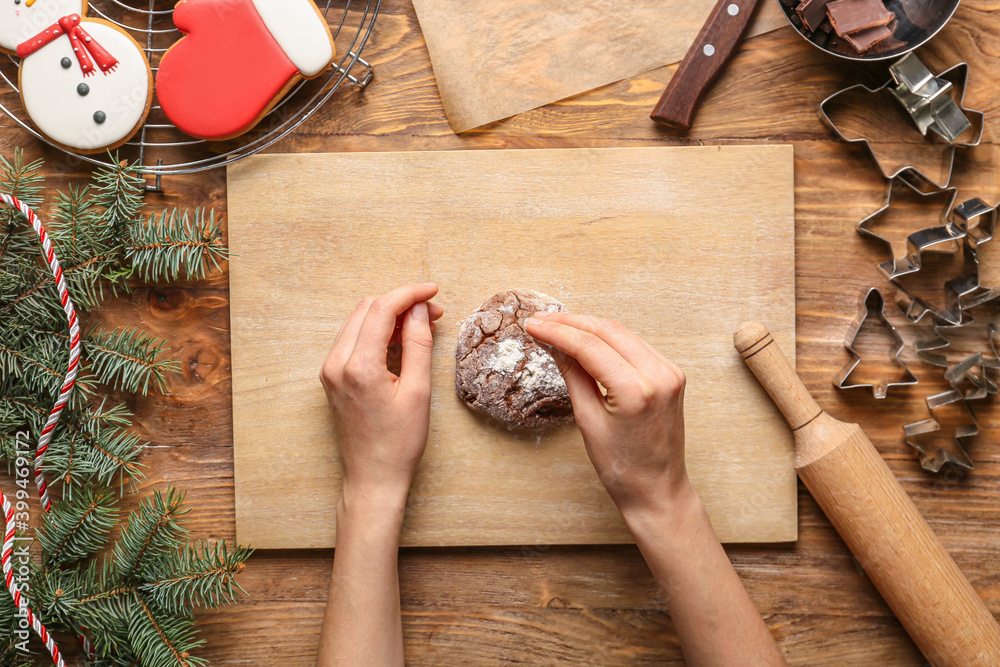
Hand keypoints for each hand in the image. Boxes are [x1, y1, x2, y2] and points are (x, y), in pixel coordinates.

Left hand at [320, 283, 443, 505]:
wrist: (373, 477)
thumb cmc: (399, 442)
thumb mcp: (418, 391)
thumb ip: (418, 344)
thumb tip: (420, 310)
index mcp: (359, 366)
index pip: (382, 309)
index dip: (410, 294)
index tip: (433, 292)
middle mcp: (336, 363)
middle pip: (367, 308)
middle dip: (400, 302)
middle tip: (433, 312)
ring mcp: (330, 370)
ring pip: (358, 320)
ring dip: (388, 315)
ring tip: (421, 325)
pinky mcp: (331, 376)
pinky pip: (352, 338)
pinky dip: (377, 330)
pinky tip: (400, 339)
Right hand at [524, 312, 687, 517]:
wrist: (657, 490)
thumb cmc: (622, 467)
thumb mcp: (588, 420)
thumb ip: (573, 375)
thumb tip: (554, 344)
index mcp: (636, 390)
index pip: (590, 346)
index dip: (557, 332)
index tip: (533, 325)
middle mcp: (659, 375)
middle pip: (607, 331)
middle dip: (571, 323)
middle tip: (540, 321)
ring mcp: (670, 372)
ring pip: (622, 333)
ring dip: (589, 327)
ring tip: (557, 326)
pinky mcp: (672, 374)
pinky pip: (635, 345)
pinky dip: (609, 338)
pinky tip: (586, 338)